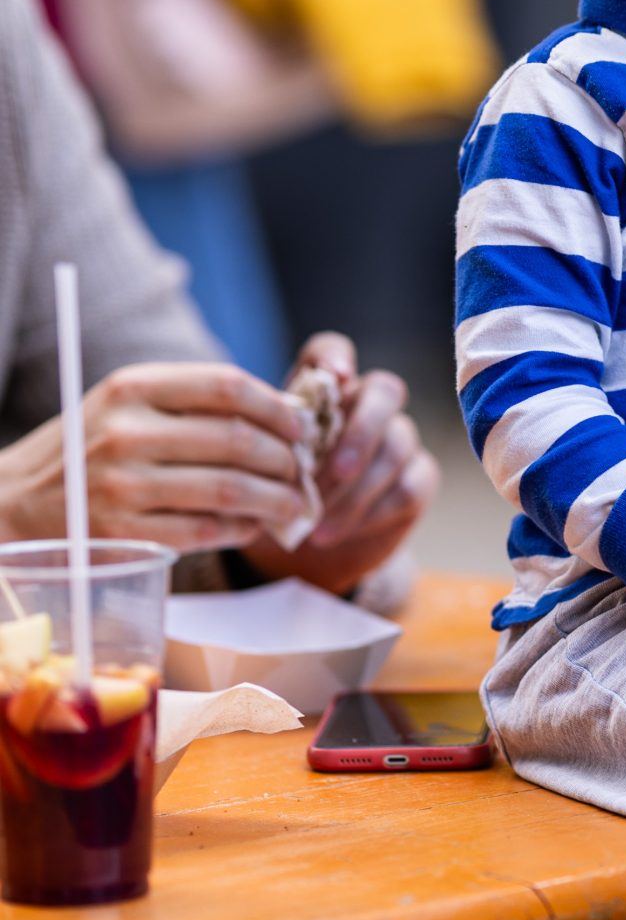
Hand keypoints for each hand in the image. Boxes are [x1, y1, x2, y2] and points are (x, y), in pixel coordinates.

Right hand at [0, 362, 308, 551]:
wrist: (18, 500)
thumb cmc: (91, 447)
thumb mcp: (128, 404)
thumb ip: (194, 401)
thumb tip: (284, 415)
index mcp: (133, 388)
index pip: (226, 387)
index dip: (277, 407)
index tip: (302, 425)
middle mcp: (126, 433)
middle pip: (236, 440)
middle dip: (285, 459)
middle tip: (304, 470)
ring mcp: (123, 485)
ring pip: (229, 490)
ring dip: (276, 499)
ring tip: (295, 503)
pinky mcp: (123, 533)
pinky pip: (206, 531)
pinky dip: (243, 529)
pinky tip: (256, 525)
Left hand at [240, 334, 437, 596]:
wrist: (299, 549)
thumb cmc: (276, 497)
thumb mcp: (257, 471)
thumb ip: (268, 450)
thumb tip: (268, 448)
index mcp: (321, 393)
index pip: (331, 352)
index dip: (336, 357)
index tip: (335, 377)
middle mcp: (366, 405)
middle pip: (385, 391)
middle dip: (362, 430)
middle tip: (336, 471)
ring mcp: (398, 439)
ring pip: (396, 445)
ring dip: (356, 488)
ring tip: (317, 522)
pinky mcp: (418, 478)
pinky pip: (409, 487)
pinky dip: (370, 513)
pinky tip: (335, 532)